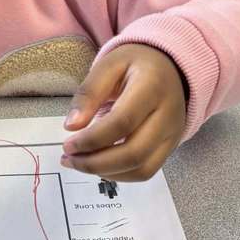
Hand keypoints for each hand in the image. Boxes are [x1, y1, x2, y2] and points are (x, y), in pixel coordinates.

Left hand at [61, 44, 186, 180]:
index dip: (92, 139)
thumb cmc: (136, 64)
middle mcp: (168, 115)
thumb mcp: (108, 65)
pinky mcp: (170, 148)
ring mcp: (172, 135)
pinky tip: (99, 165)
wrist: (170, 68)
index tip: (67, 145)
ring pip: (141, 169)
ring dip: (105, 172)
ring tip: (79, 163)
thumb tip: (71, 126)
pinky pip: (146, 172)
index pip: (122, 123)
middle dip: (95, 163)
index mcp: (152, 88)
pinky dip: (119, 175)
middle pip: (133, 153)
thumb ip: (89, 93)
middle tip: (69, 159)